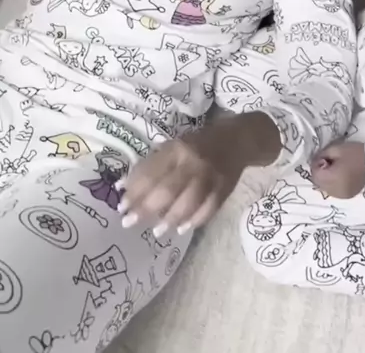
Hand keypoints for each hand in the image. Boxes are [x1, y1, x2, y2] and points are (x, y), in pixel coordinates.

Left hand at [117, 120, 248, 235]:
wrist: (236, 140)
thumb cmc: (196, 145)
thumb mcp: (172, 148)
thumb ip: (150, 166)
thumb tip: (122, 187)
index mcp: (176, 149)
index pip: (152, 172)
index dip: (135, 191)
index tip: (122, 207)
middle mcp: (192, 162)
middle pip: (168, 190)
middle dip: (146, 209)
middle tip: (130, 223)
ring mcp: (210, 176)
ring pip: (188, 202)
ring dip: (169, 219)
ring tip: (157, 231)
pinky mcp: (224, 189)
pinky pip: (208, 209)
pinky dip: (193, 221)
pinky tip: (181, 229)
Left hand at [310, 142, 364, 198]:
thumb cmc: (354, 153)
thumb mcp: (335, 149)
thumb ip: (322, 156)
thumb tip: (316, 162)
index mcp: (333, 178)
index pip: (315, 175)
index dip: (315, 165)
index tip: (322, 158)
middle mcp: (336, 190)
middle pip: (318, 184)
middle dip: (319, 173)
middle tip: (326, 163)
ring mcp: (342, 195)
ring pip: (325, 189)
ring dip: (324, 180)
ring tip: (333, 169)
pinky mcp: (348, 196)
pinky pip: (333, 192)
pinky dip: (332, 185)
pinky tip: (338, 176)